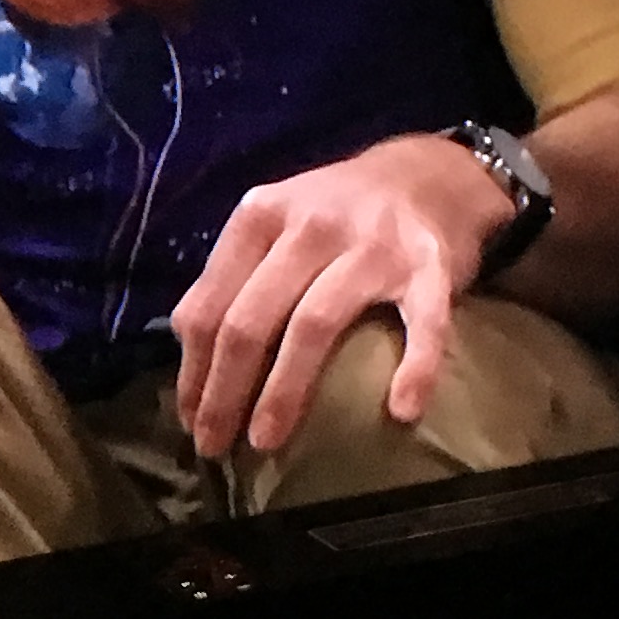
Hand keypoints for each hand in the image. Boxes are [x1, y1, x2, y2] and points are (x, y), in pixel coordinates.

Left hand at [171, 133, 509, 459]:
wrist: (427, 173)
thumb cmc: (337, 214)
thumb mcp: (276, 222)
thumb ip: (237, 272)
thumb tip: (188, 350)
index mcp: (261, 217)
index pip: (210, 304)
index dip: (193, 370)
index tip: (190, 420)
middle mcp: (309, 226)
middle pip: (250, 320)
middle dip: (224, 391)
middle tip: (216, 445)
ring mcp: (371, 245)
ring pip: (313, 324)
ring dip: (285, 390)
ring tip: (267, 441)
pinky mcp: (430, 266)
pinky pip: (423, 323)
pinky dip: (415, 368)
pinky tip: (401, 410)